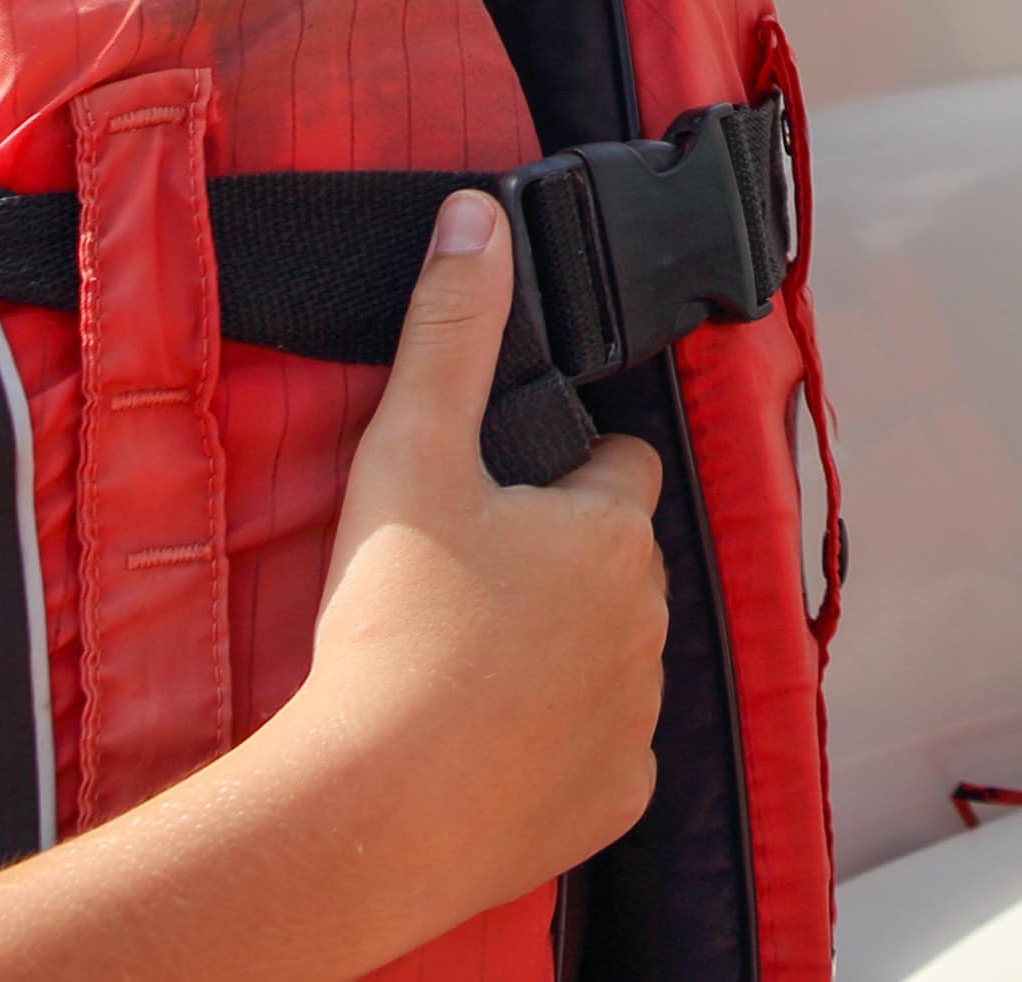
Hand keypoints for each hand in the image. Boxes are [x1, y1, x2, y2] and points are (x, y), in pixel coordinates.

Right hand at [263, 193, 669, 939]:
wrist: (372, 806)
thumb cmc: (390, 627)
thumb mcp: (408, 453)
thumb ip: (449, 329)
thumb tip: (476, 216)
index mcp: (611, 530)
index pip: (617, 466)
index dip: (558, 471)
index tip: (496, 497)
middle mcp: (649, 619)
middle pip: (616, 564)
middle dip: (560, 564)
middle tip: (461, 584)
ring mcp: (638, 716)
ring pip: (612, 658)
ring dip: (560, 654)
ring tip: (462, 666)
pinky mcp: (617, 800)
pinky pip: (599, 755)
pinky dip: (555, 749)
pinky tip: (485, 746)